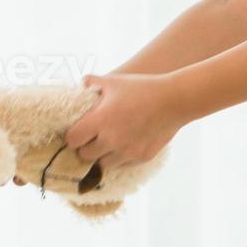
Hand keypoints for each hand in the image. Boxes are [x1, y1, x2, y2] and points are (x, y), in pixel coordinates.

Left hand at [63, 72, 185, 172]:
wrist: (174, 100)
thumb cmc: (142, 88)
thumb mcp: (114, 81)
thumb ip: (92, 82)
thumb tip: (80, 84)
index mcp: (101, 120)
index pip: (73, 139)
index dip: (72, 136)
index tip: (76, 131)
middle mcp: (111, 139)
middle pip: (85, 155)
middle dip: (85, 147)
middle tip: (90, 138)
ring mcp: (127, 151)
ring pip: (102, 164)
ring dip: (101, 155)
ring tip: (106, 143)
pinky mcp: (141, 158)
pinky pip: (121, 165)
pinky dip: (118, 158)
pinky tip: (122, 145)